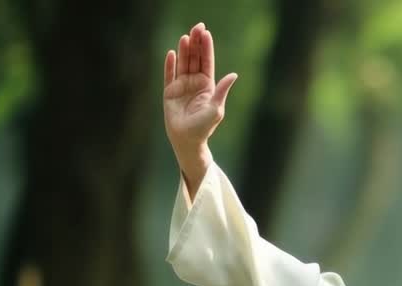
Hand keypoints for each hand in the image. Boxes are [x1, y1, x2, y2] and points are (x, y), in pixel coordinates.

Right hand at [163, 23, 236, 180]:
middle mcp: (194, 82)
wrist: (187, 140)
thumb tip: (233, 74)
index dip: (206, 48)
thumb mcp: (216, 108)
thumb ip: (222, 90)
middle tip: (196, 28)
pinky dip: (170, 64)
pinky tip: (172, 53)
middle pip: (194, 59)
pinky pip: (168, 75)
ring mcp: (181, 86)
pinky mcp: (169, 91)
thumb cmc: (204, 127)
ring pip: (182, 63)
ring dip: (184, 50)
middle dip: (195, 43)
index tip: (206, 33)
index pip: (207, 62)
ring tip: (185, 37)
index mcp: (207, 85)